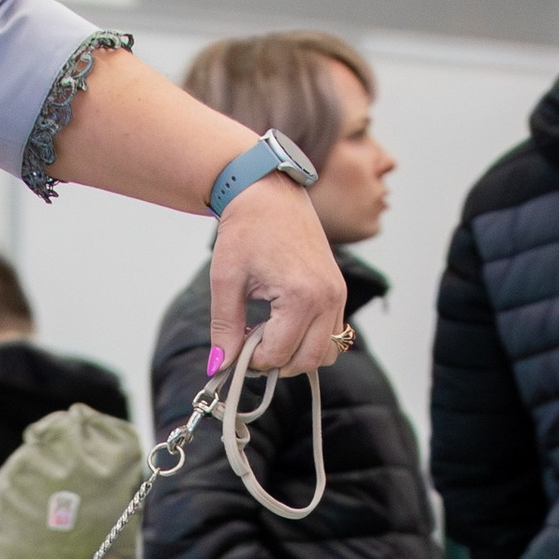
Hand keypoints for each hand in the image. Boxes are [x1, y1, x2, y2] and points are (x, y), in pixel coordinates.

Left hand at [207, 175, 348, 374]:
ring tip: (267, 336)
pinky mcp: (338, 291)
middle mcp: (328, 298)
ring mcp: (338, 295)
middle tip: (249, 348)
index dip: (252, 361)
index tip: (234, 350)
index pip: (279, 354)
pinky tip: (282, 324)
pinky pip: (332, 333)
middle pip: (308, 360)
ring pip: (327, 352)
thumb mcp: (226, 281)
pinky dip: (310, 340)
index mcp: (301, 295)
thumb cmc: (247, 228)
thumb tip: (219, 365)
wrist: (269, 193)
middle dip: (276, 363)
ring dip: (297, 355)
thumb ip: (225, 328)